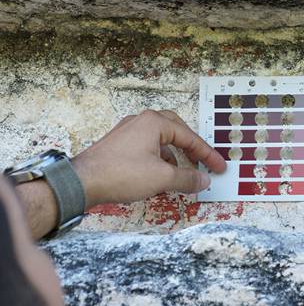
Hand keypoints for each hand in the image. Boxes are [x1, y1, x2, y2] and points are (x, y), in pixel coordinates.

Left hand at [72, 110, 226, 208]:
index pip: (189, 137)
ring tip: (182, 175)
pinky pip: (147, 149)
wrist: (83, 182)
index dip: (207, 154)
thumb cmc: (120, 173)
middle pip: (176, 131)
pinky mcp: (119, 146)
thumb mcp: (162, 178)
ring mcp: (128, 133)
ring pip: (160, 141)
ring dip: (174, 158)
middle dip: (192, 148)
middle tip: (204, 162)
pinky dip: (159, 161)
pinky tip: (159, 177)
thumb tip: (203, 180)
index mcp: (154, 123)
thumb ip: (187, 178)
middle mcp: (141, 122)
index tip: (218, 167)